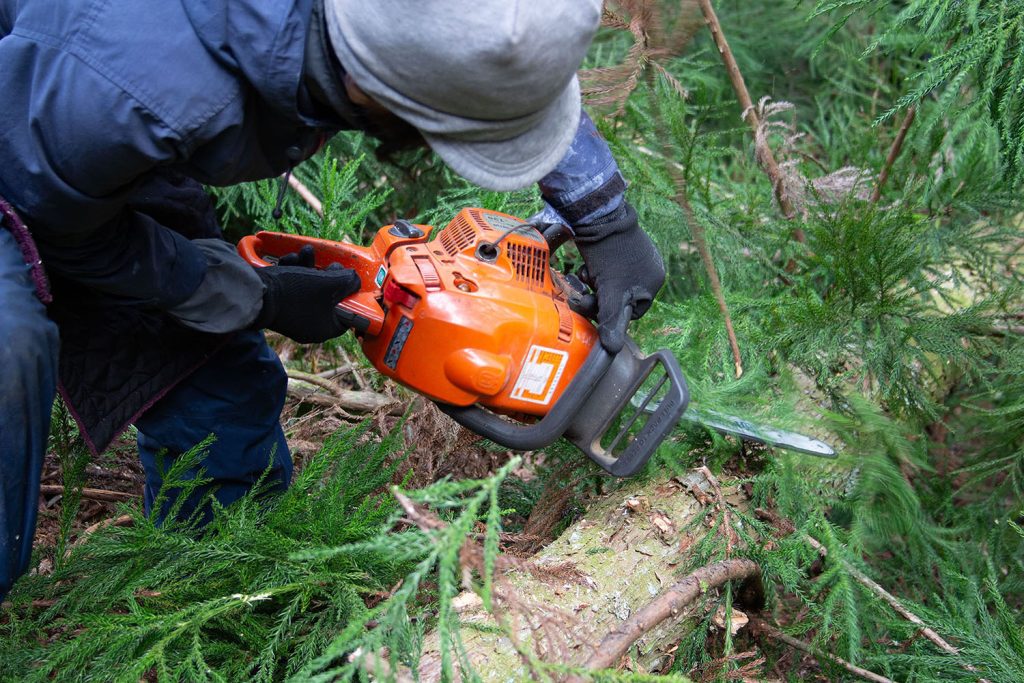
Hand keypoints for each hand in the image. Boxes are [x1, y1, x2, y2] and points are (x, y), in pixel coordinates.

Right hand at [252, 245, 360, 342]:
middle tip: (331, 265)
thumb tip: (355, 280)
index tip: (351, 281)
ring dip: (310, 267)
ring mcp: (292, 315)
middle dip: (329, 276)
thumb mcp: (330, 283)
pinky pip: (293, 288)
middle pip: (328, 299)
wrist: (256, 291)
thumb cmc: (297, 291)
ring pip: (309, 288)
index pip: (347, 316)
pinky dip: (293, 271)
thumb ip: (348, 281)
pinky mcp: (279, 304)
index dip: (351, 296)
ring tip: (306, 253)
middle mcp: (308, 326)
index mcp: (323, 329)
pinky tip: (289, 259)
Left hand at [573, 201, 664, 352]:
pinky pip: (610, 268)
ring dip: (596, 284)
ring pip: (612, 284)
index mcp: (653, 282)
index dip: (611, 312)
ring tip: (586, 274)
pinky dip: (597, 270)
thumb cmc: (608, 255)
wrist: (598, 216)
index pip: (631, 311)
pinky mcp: (623, 246)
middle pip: (620, 297)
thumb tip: (612, 349)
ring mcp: (637, 256)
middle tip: (585, 289)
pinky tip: (588, 265)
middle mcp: (650, 269)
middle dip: (600, 296)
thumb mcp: (610, 291)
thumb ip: (612, 320)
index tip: (596, 305)